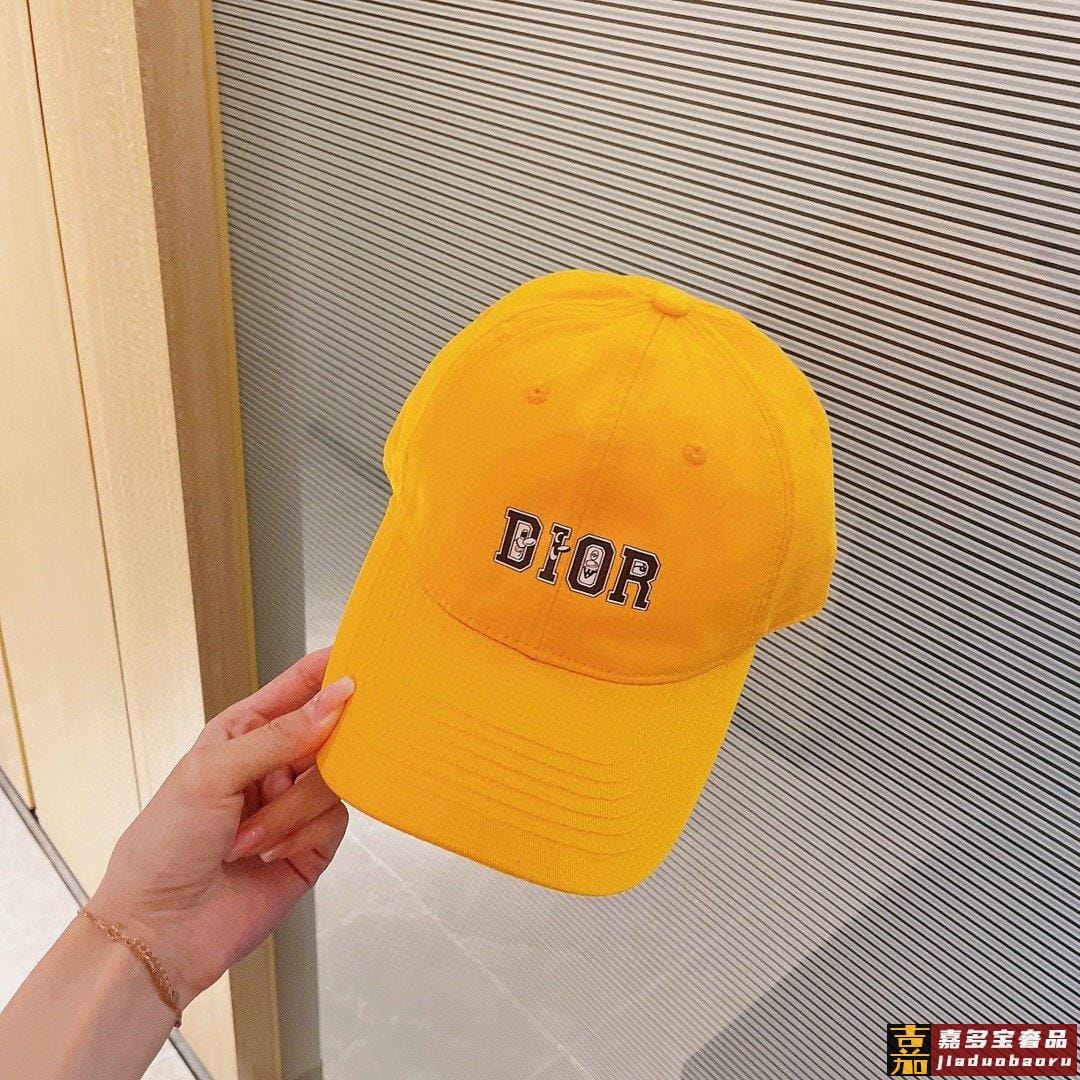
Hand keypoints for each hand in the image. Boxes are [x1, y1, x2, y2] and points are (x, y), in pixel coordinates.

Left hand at [89, 649, 353, 1008]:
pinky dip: (302, 834)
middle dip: (317, 749)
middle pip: (328, 732)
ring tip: (249, 837)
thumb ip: (281, 734)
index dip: (328, 671)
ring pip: (333, 779)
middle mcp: (274, 765)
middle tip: (304, 760)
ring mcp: (295, 804)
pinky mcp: (313, 844)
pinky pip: (335, 818)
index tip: (361, 660)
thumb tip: (336, 699)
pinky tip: (269, 853)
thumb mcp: (213, 772)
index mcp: (244, 733)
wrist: (159, 931)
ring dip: (290, 809)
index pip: (297, 689)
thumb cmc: (162, 846)